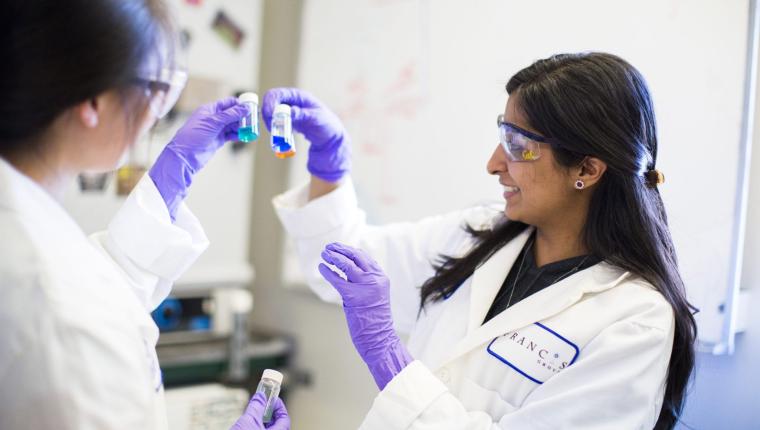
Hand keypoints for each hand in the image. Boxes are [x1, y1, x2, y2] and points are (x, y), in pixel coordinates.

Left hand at [149, 96, 247, 219]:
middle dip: (243, 116)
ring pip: (233, 125)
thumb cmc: (193, 136)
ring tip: (251, 129)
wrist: (185, 157)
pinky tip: (245, 136)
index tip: (251, 107)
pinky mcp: (218, 140)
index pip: (228, 103)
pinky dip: (238, 135)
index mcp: (209, 110)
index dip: (240, 104)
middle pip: (232, 114)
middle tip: (254, 119)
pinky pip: (231, 135)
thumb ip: (230, 115)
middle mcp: (213, 118)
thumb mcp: (213, 123)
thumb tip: (245, 108)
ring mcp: (216, 129)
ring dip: (242, 126)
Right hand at [230, 393, 289, 429]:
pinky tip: (247, 424)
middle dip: (269, 413)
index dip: (278, 406)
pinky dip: (256, 428)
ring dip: (261, 420)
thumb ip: (256, 406)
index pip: (284, 418)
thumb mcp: (248, 420)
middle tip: (261, 404)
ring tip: (253, 413)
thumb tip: (261, 396)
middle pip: (277, 424)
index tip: (270, 398)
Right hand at [262, 88, 349, 181]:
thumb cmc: (327, 125)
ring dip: (272, 125)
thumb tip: (288, 112)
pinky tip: (284, 137)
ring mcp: (288, 112)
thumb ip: (302, 115)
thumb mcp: (316, 119)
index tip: (270, 117)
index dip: (269, 104)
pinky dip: (276, 130)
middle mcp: (291, 102)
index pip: (276, 94)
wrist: (330, 138)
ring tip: (279, 136)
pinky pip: (276, 124)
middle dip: (268, 117)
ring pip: (271, 115)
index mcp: (298, 96)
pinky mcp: (288, 122)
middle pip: (270, 104)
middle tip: (272, 130)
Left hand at [319, 242, 412, 389]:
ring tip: (324, 254)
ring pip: (347, 264)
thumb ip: (365, 282)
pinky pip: (337, 279)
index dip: (350, 250)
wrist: (379, 337)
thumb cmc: (375, 320)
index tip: (340, 248)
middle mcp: (375, 279)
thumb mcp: (374, 296)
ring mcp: (365, 287)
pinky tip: (321, 268)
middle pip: (356, 256)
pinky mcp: (353, 296)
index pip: (365, 257)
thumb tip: (347, 272)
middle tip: (329, 247)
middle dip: (341, 249)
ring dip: (333, 257)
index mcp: (381, 278)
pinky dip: (328, 272)